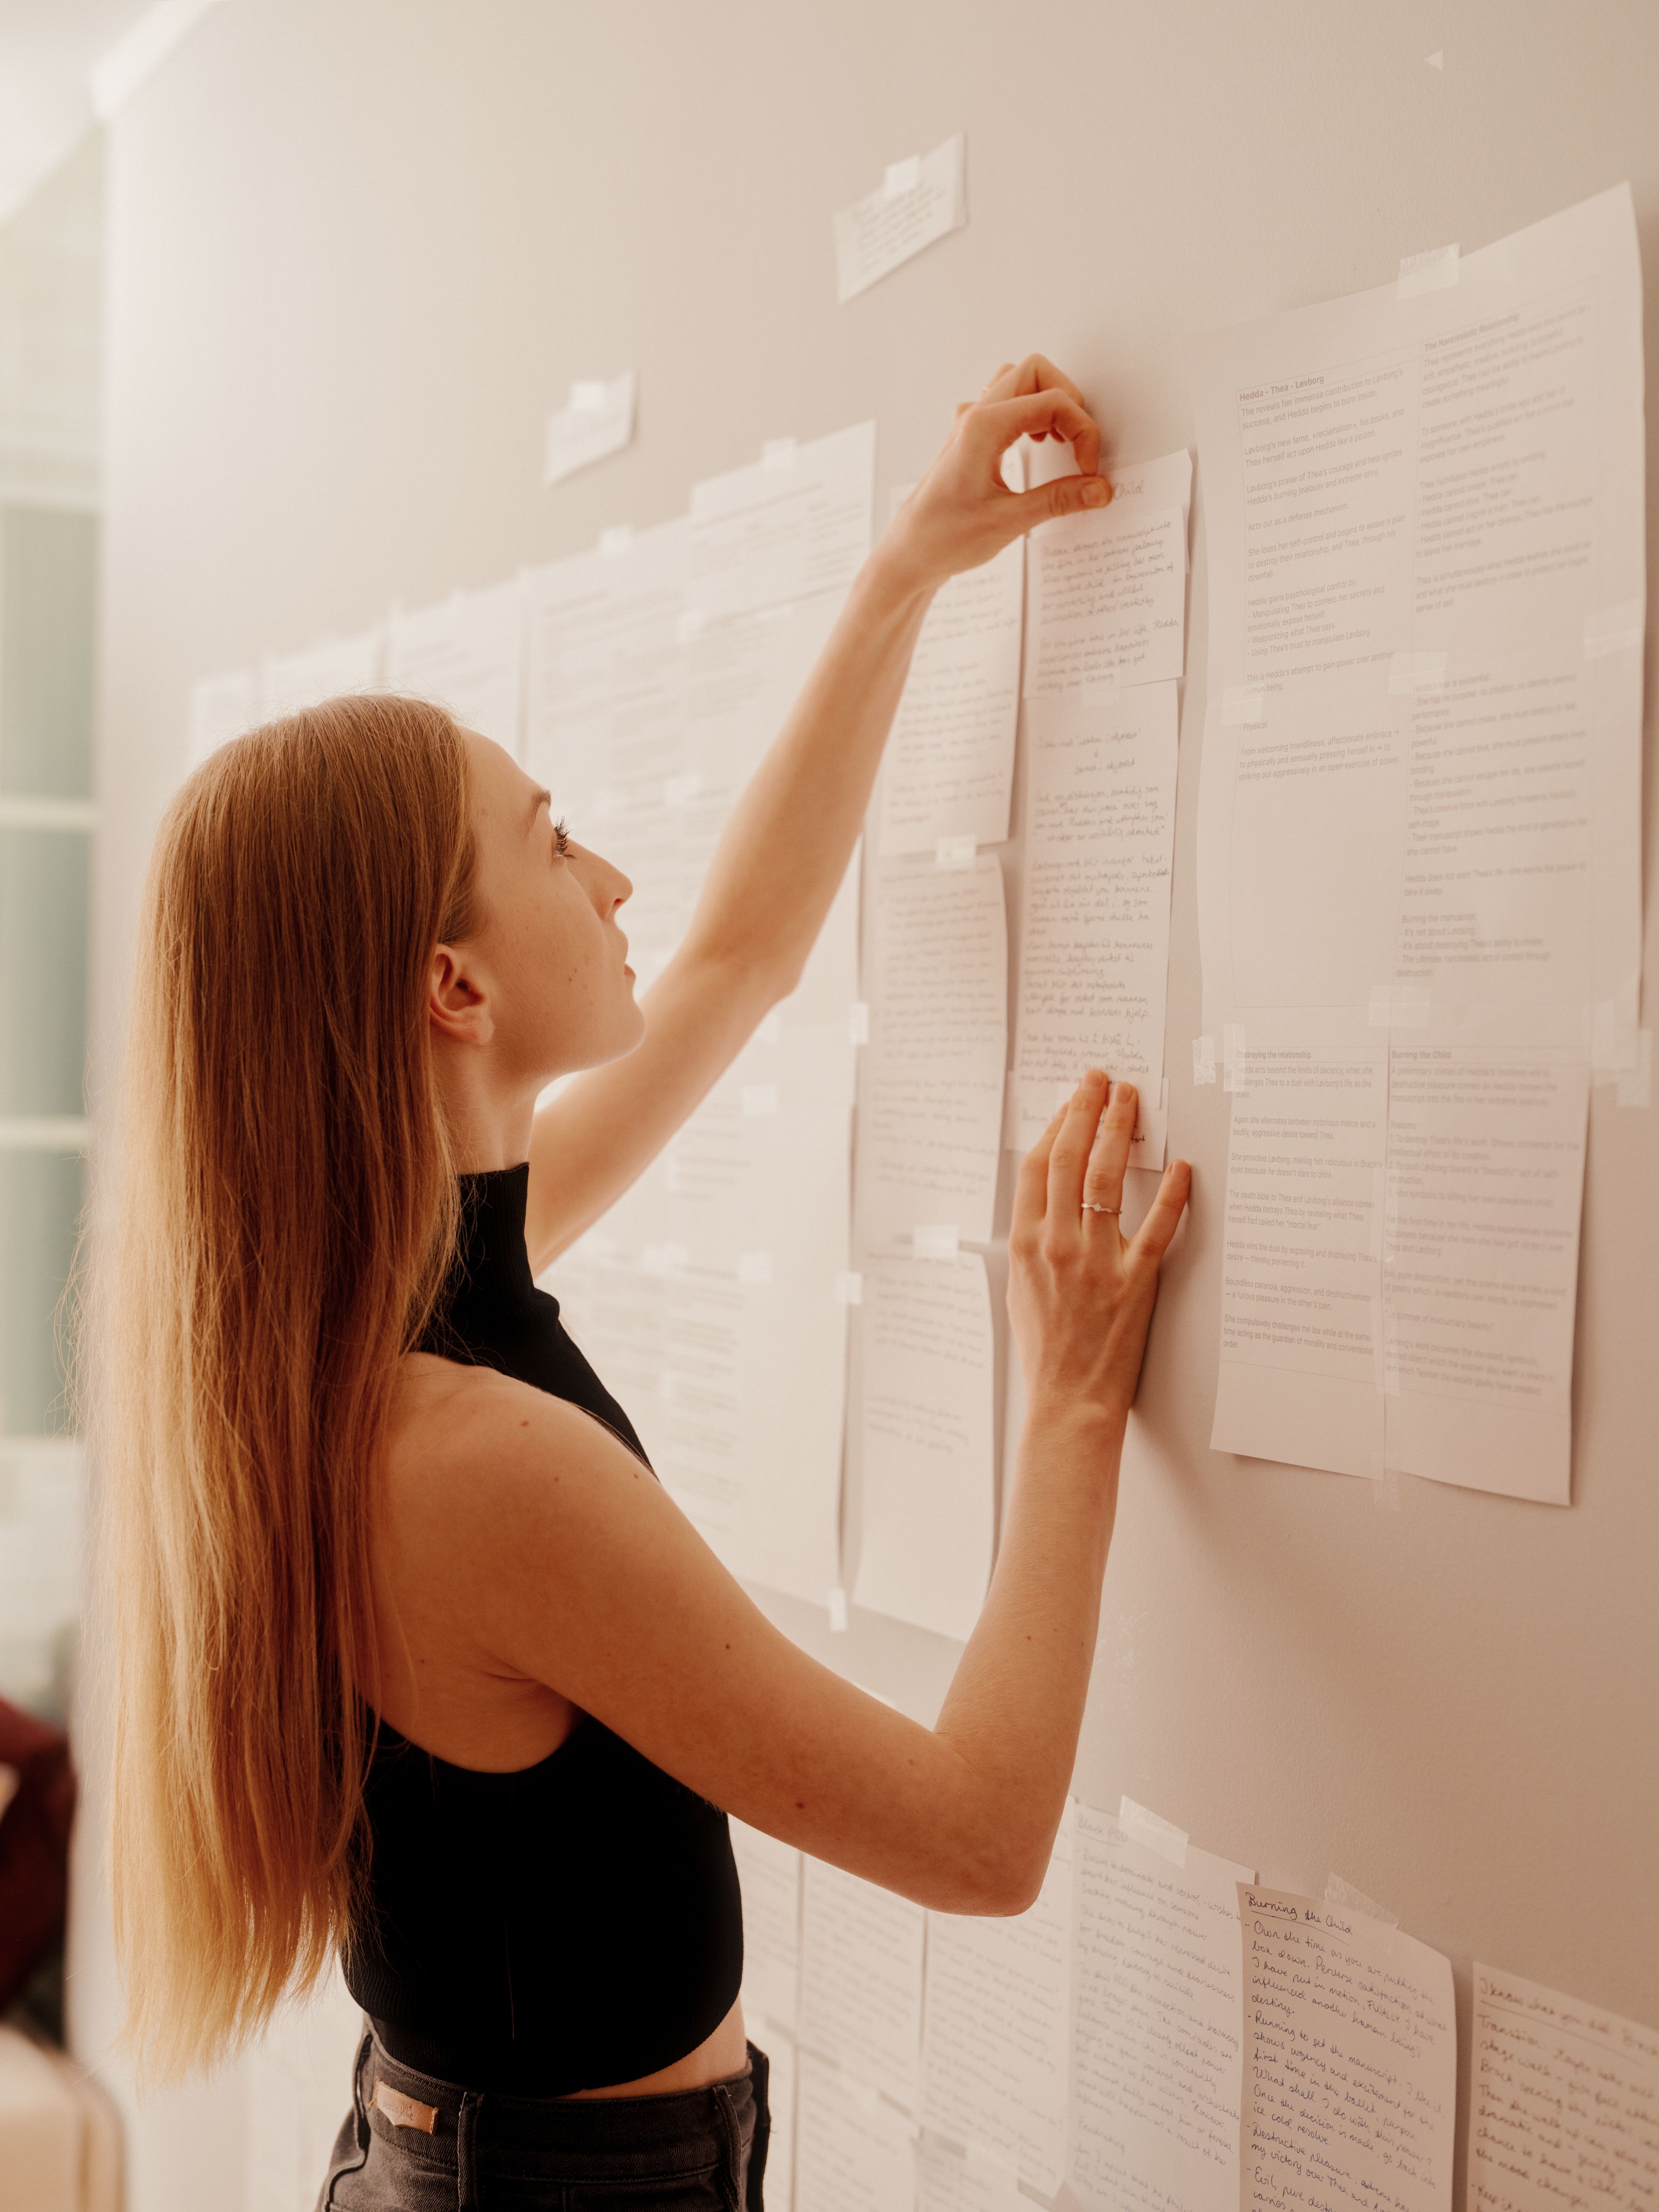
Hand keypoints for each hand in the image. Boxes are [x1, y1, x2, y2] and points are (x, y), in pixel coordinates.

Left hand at [878, 355, 1112, 595]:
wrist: (908, 555)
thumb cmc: (943, 538)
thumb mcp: (1008, 522)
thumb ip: (1058, 501)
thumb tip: (1100, 489)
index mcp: (983, 427)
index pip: (1053, 401)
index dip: (1082, 431)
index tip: (1087, 471)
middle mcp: (975, 416)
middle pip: (1036, 372)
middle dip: (1068, 401)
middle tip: (1078, 444)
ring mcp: (970, 423)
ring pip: (1019, 381)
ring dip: (1047, 402)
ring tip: (1060, 442)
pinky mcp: (970, 437)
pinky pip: (1006, 403)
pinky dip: (1031, 413)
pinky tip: (1038, 446)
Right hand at [1007, 1070, 1190, 1422]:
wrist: (1067, 1402)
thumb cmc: (1044, 1351)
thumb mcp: (1020, 1290)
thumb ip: (1032, 1243)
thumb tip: (1045, 1203)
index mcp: (1025, 1244)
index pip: (1036, 1166)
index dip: (1054, 1124)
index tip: (1071, 1099)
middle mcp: (1056, 1245)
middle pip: (1068, 1158)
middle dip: (1085, 1109)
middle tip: (1102, 1080)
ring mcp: (1095, 1262)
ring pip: (1106, 1179)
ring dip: (1119, 1132)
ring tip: (1131, 1101)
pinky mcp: (1134, 1282)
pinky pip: (1157, 1227)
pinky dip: (1173, 1193)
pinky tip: (1184, 1168)